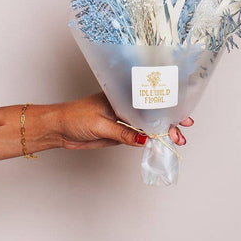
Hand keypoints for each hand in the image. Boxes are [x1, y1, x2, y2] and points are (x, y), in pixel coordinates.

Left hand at [51, 92, 193, 149]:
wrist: (59, 129)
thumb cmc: (75, 117)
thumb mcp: (100, 124)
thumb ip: (123, 133)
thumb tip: (145, 139)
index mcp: (121, 96)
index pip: (148, 101)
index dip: (166, 108)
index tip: (181, 115)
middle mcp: (125, 106)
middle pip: (152, 114)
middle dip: (169, 122)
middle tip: (182, 133)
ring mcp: (123, 120)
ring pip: (148, 126)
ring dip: (162, 132)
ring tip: (177, 140)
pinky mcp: (119, 133)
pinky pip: (139, 136)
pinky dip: (151, 140)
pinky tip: (161, 144)